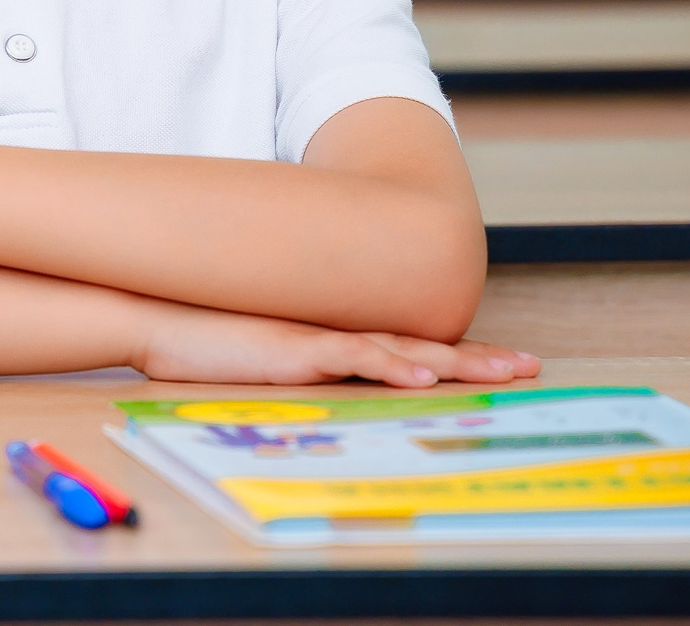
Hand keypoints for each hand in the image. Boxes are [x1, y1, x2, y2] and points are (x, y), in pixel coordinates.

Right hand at [135, 301, 539, 389]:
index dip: (459, 353)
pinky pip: (355, 355)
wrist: (159, 315)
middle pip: (423, 342)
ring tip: (503, 372)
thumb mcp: (264, 356)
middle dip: (480, 358)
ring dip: (456, 361)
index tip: (503, 361)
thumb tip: (325, 374)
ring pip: (403, 346)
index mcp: (334, 335)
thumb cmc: (205, 339)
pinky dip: (393, 363)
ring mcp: (319, 337)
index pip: (409, 342)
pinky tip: (424, 372)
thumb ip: (300, 360)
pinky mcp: (297, 349)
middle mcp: (337, 332)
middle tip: (530, 367)